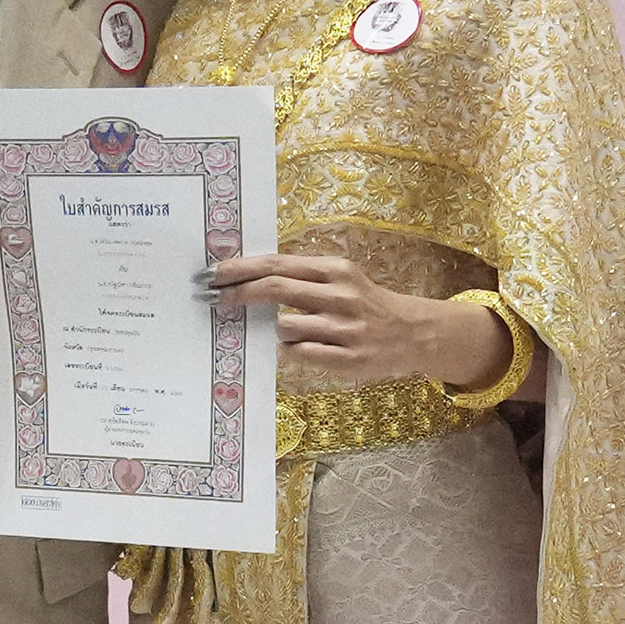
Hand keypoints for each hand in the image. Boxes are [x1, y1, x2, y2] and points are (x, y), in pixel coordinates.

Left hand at [211, 253, 510, 392]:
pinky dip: (292, 351)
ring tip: (293, 330)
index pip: (278, 264)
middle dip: (238, 293)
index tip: (213, 273)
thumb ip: (302, 277)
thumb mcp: (340, 278)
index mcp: (336, 270)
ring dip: (276, 330)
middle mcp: (340, 295)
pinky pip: (299, 355)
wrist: (412, 333)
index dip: (241, 268)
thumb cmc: (365, 303)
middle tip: (213, 298)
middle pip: (275, 289)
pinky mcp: (348, 359)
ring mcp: (345, 328)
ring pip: (285, 326)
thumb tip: (247, 277)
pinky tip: (302, 348)